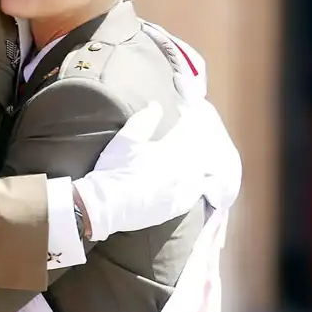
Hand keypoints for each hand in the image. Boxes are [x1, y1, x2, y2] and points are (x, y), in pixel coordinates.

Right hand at [73, 99, 240, 242]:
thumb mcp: (125, 140)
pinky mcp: (180, 206)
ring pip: (204, 172)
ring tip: (199, 157)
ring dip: (202, 162)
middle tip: (194, 133)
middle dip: (199, 139)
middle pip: (201, 151)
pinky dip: (200, 184)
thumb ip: (144, 120)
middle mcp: (184, 169)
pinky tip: (197, 181)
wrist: (107, 205)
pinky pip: (198, 193)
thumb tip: (157, 105)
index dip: (188, 117)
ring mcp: (184, 190)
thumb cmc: (114, 169)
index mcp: (172, 150)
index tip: (184, 110)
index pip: (189, 129)